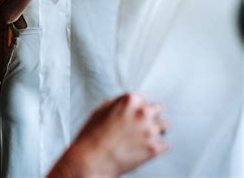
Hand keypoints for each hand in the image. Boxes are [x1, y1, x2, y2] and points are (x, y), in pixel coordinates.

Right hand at [49, 93, 168, 177]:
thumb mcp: (100, 111)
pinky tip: (145, 148)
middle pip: (159, 109)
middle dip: (151, 116)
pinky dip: (157, 147)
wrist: (91, 159)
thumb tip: (123, 105)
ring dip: (156, 131)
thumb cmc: (92, 136)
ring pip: (164, 126)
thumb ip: (116, 104)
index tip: (135, 113)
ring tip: (144, 137)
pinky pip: (165, 145)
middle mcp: (143, 113)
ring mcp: (150, 130)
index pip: (144, 98)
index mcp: (130, 100)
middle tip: (142, 124)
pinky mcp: (154, 148)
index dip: (138, 107)